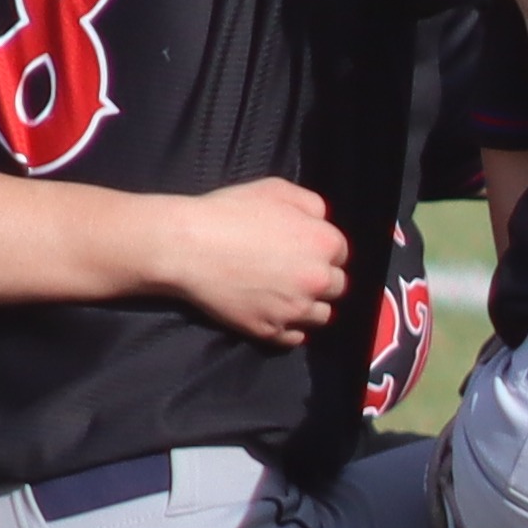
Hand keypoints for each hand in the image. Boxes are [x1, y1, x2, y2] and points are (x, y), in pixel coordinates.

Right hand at [144, 176, 348, 344]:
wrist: (187, 246)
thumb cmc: (228, 213)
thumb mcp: (275, 189)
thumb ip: (310, 204)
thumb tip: (322, 221)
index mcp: (323, 243)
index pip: (340, 254)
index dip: (321, 251)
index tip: (302, 250)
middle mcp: (316, 279)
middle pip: (336, 287)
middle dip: (320, 279)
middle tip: (293, 272)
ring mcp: (294, 309)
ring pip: (321, 316)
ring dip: (309, 306)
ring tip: (285, 295)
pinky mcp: (270, 330)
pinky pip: (294, 337)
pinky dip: (289, 328)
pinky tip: (274, 312)